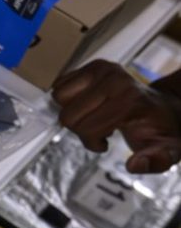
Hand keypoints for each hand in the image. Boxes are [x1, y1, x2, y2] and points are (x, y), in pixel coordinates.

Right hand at [53, 60, 180, 173]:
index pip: (85, 128)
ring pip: (59, 97)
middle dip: (79, 128)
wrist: (163, 106)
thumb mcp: (168, 150)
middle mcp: (113, 79)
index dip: (92, 142)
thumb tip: (134, 163)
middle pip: (67, 115)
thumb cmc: (158, 130)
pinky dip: (68, 99)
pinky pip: (60, 85)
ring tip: (92, 115)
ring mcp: (102, 68)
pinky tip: (88, 104)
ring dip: (72, 111)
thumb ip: (156, 160)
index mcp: (128, 100)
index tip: (106, 143)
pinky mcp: (93, 64)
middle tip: (98, 128)